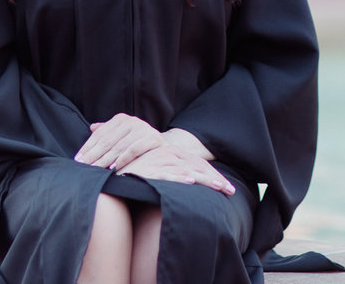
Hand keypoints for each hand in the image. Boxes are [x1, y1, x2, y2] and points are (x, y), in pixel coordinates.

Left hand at [74, 113, 162, 170]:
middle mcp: (132, 121)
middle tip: (84, 167)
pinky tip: (114, 168)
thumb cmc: (136, 141)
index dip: (88, 147)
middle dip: (94, 155)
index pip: (100, 134)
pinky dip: (123, 159)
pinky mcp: (153, 138)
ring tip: (96, 169)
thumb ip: (107, 132)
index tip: (78, 159)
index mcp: (121, 119)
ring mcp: (143, 128)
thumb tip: (91, 127)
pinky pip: (134, 150)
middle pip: (107, 141)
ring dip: (106, 159)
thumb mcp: (121, 134)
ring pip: (119, 146)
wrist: (161, 145)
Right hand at [116, 144, 236, 195]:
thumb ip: (177, 173)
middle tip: (230, 191)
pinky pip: (167, 174)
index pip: (199, 164)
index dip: (214, 175)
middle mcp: (169, 154)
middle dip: (215, 179)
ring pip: (187, 170)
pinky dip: (178, 177)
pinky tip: (190, 182)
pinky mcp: (149, 171)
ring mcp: (159, 162)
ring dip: (204, 179)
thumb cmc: (139, 175)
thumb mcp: (160, 171)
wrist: (114, 175)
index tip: (227, 188)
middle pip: (198, 166)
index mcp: (173, 153)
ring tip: (219, 187)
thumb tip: (195, 182)